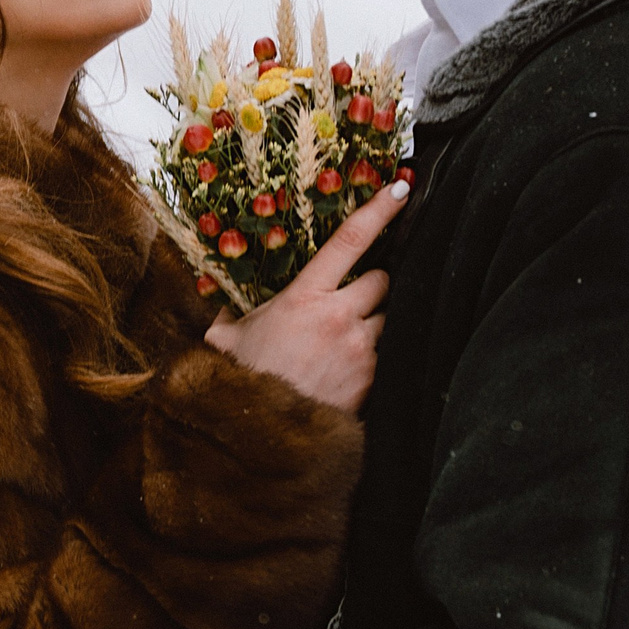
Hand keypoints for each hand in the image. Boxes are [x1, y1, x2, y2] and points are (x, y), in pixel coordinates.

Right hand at [204, 180, 406, 412]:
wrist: (260, 441)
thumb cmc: (238, 384)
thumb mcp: (226, 339)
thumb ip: (233, 316)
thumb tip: (227, 311)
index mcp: (304, 297)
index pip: (351, 241)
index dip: (380, 210)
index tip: (402, 187)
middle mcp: (340, 318)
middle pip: (382, 280)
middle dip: (371, 286)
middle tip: (349, 300)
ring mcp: (361, 351)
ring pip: (388, 319)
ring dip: (372, 324)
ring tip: (343, 342)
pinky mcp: (373, 381)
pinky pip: (385, 356)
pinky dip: (370, 357)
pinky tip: (345, 370)